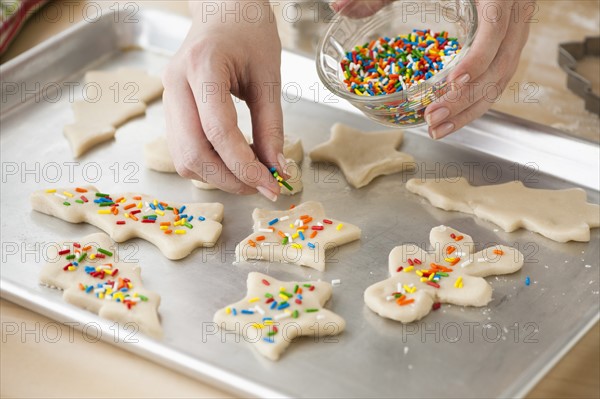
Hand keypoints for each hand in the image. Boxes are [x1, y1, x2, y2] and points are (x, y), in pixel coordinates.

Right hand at [162, 1, 283, 200]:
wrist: (222, 11)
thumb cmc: (248, 32)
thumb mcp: (269, 75)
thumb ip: (272, 125)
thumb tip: (277, 168)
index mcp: (202, 66)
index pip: (219, 131)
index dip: (246, 166)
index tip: (272, 185)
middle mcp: (175, 84)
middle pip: (192, 153)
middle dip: (229, 180)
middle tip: (262, 185)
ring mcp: (167, 98)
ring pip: (183, 158)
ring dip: (219, 176)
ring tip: (252, 171)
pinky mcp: (170, 110)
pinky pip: (184, 150)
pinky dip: (211, 164)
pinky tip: (236, 159)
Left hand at [331, 0, 531, 138]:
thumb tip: (339, 5)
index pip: (495, 29)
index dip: (477, 58)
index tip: (453, 82)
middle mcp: (513, 15)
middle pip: (500, 65)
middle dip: (466, 98)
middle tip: (433, 118)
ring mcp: (514, 33)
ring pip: (502, 79)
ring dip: (470, 109)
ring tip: (437, 129)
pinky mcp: (507, 46)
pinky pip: (498, 78)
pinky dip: (475, 101)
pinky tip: (451, 118)